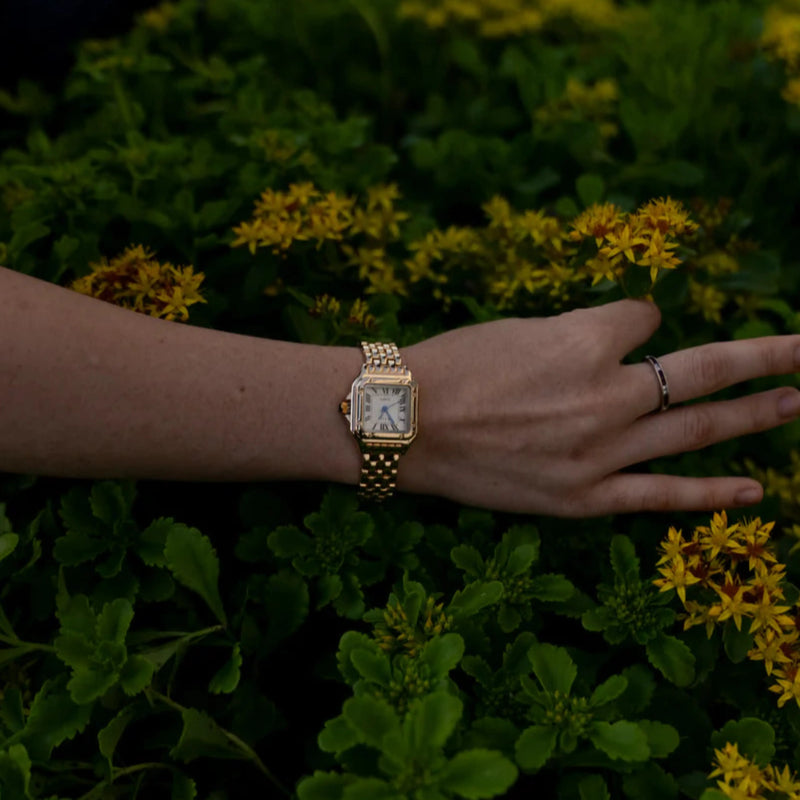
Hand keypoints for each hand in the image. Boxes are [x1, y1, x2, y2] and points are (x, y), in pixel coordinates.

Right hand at [401, 299, 799, 515]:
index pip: (643, 320)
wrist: (405, 426)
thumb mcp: (519, 329)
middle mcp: (605, 393)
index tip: (609, 333)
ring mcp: (601, 450)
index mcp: (584, 339)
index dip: (632, 323)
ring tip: (798, 402)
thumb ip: (582, 335)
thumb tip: (626, 341)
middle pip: (703, 369)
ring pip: (696, 428)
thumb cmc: (451, 366)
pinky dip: (710, 493)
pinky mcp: (584, 496)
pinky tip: (757, 489)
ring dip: (755, 415)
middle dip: (763, 355)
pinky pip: (660, 495)